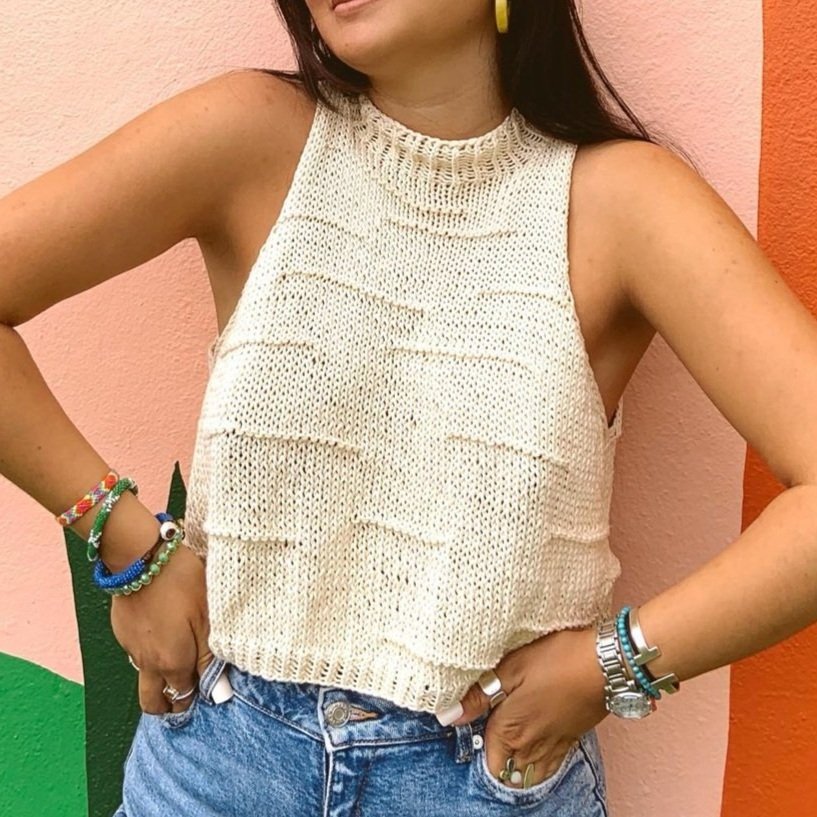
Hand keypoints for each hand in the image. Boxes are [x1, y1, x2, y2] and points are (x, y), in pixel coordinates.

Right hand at [110, 543, 211, 714]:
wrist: (141, 556)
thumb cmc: (182, 583)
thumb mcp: (207, 618)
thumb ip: (210, 656)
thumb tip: (219, 691)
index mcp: (172, 663)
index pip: (183, 698)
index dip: (196, 698)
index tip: (208, 692)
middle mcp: (148, 664)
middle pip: (153, 703)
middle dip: (169, 706)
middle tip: (187, 695)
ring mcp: (131, 648)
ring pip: (144, 678)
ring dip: (159, 679)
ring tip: (180, 662)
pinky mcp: (122, 631)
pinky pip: (137, 654)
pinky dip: (151, 654)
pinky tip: (165, 634)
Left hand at [447, 626, 608, 787]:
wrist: (605, 663)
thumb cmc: (555, 660)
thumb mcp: (510, 668)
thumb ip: (478, 696)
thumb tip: (448, 715)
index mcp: (510, 729)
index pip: (488, 758)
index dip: (478, 745)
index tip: (475, 725)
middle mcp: (531, 746)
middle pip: (508, 772)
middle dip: (497, 761)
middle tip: (492, 735)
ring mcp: (554, 746)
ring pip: (530, 774)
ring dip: (518, 766)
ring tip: (511, 747)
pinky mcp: (572, 740)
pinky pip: (551, 767)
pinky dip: (540, 765)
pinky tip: (536, 749)